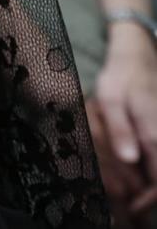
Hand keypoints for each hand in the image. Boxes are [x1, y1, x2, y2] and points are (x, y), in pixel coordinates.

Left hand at [95, 29, 156, 211]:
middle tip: (132, 204)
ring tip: (134, 191)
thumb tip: (129, 158)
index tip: (133, 207)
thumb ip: (120, 130)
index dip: (149, 200)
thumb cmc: (120, 77)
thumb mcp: (109, 99)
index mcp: (155, 132)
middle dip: (152, 196)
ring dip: (154, 182)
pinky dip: (155, 167)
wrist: (138, 56)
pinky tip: (139, 167)